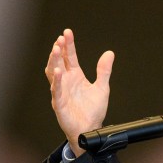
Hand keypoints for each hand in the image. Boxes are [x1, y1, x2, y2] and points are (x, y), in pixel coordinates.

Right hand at [44, 29, 114, 156]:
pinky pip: (56, 91)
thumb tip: (109, 53)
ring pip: (54, 73)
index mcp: (76, 77)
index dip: (69, 45)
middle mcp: (67, 82)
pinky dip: (57, 81)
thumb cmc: (93, 111)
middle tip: (60, 39)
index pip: (70, 57)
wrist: (90, 130)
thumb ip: (104, 71)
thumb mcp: (102, 88)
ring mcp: (61, 92)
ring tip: (56, 50)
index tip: (67, 32)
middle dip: (59, 50)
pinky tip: (58, 72)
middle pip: (60, 62)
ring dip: (54, 61)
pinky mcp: (59, 103)